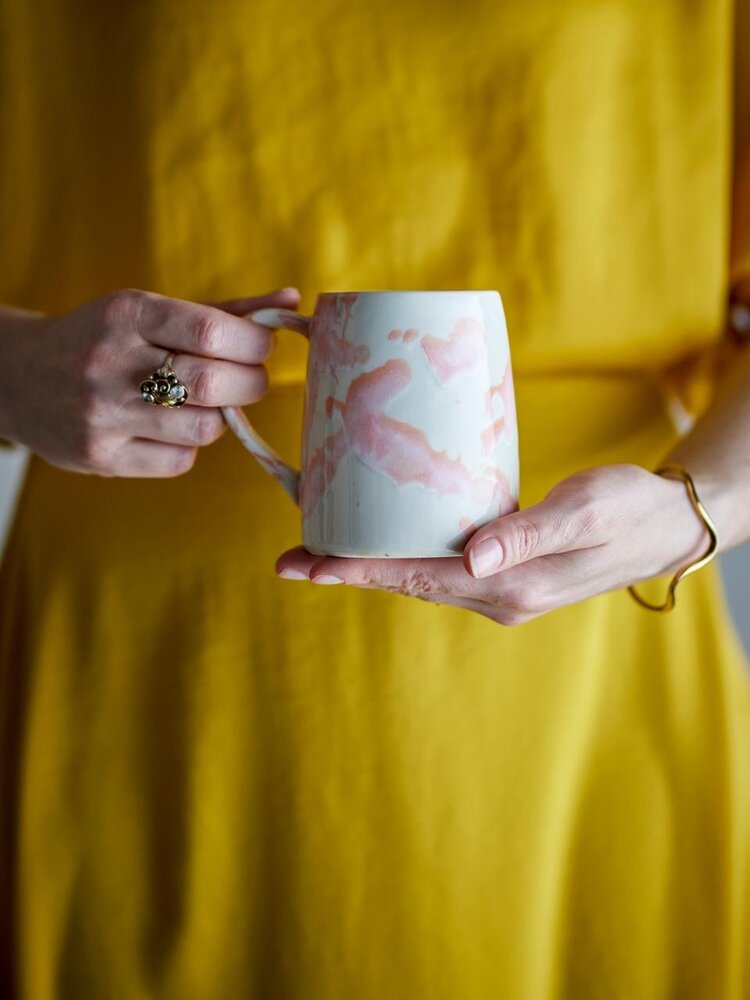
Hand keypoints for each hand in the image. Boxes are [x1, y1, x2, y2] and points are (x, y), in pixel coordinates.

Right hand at [0, 286, 299, 475]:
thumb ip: (224, 311)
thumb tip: (293, 303)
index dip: (254, 345)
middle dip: (250, 384)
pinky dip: (189, 447)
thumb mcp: (151, 312)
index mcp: (127, 314)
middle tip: (249, 380)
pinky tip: (171, 429)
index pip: (211, 331)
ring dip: (219, 419)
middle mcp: (110, 363)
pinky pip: (179, 462)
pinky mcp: (100, 457)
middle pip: (213, 384)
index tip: (261, 348)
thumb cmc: (105, 339)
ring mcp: (102, 414)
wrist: (19, 378)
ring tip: (205, 405)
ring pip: (202, 429)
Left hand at [276, 464, 715, 623]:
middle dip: (347, 572)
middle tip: (289, 561)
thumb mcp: (586, 510)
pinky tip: (382, 543)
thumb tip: (472, 558)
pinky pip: (440, 570)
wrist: (666, 526)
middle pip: (406, 584)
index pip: (417, 578)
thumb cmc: (630, 508)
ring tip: (318, 554)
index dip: (359, 570)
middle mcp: (497, 597)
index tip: (309, 565)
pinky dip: (403, 559)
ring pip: (419, 580)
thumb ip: (528, 534)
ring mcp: (500, 591)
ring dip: (370, 567)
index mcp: (511, 586)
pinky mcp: (505, 575)